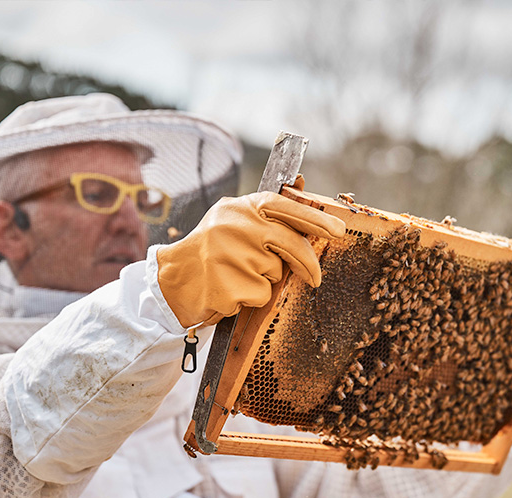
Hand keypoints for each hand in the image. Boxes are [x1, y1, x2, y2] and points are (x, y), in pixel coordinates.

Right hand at [156, 191, 344, 327]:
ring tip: (238, 275)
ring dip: (264, 280)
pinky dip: (250, 298)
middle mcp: (236, 227)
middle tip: (315, 277)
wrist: (173, 280)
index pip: (285, 207)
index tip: (338, 231)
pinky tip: (229, 290)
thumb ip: (267, 212)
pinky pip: (260, 295)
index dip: (314, 218)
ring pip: (275, 273)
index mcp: (240, 207)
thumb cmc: (210, 249)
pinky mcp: (230, 287)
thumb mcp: (233, 219)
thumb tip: (304, 185)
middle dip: (307, 263)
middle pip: (290, 244)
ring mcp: (232, 257)